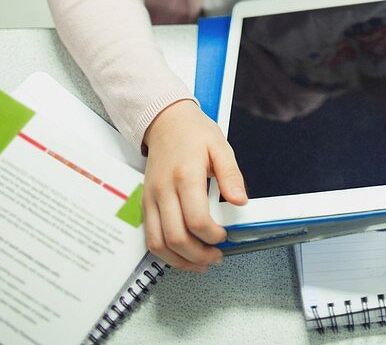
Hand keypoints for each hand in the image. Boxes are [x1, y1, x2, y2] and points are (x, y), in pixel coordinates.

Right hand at [142, 99, 246, 271]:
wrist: (166, 121)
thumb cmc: (193, 133)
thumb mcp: (220, 147)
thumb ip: (231, 175)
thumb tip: (240, 201)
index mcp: (185, 175)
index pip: (196, 219)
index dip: (212, 236)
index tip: (224, 235)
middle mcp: (163, 189)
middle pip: (175, 237)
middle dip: (198, 255)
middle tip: (216, 256)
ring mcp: (151, 198)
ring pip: (158, 243)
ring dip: (180, 261)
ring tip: (200, 262)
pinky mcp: (145, 203)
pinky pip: (149, 237)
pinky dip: (165, 252)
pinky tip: (182, 253)